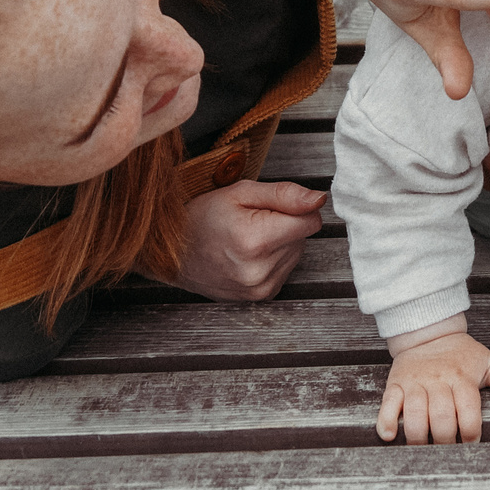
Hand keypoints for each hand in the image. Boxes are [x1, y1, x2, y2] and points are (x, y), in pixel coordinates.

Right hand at [168, 180, 325, 300]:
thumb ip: (285, 194)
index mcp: (255, 240)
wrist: (169, 252)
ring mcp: (259, 288)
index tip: (271, 207)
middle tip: (251, 222)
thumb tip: (319, 199)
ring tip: (247, 238)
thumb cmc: (201, 217)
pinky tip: (248, 254)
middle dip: (285, 226)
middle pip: (303, 238)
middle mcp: (259, 270)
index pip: (311, 222)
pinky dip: (273, 260)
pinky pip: (285, 270)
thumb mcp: (240, 192)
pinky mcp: (260, 296)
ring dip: (279, 244)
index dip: (296, 209)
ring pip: (296, 254)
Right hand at [379, 325, 489, 443]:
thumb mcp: (486, 361)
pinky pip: (388, 405)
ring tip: (424, 450)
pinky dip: (386, 422)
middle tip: (448, 452)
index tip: (471, 444)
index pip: (468, 411)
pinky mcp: (395, 384)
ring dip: (419, 438)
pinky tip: (390, 436)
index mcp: (462, 378)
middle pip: (442, 418)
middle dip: (446, 441)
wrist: (428, 332)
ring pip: (415, 415)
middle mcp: (438, 381)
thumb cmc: (460, 353)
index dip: (471, 433)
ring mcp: (415, 383)